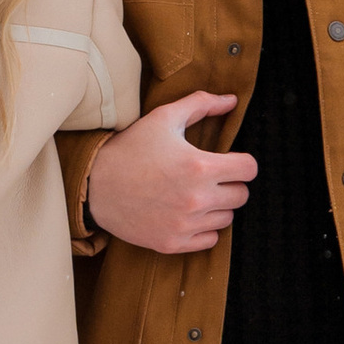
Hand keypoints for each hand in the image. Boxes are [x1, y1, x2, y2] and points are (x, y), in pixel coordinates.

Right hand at [84, 93, 256, 254]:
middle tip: (210, 177)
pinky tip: (187, 214)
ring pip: (227, 218)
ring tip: (196, 194)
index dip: (242, 162)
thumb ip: (201, 104)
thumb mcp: (164, 118)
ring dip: (218, 206)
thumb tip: (232, 100)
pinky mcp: (173, 243)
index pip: (249, 170)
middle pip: (241, 195)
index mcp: (200, 166)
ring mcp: (185, 224)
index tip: (229, 161)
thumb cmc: (131, 148)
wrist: (94, 185)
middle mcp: (197, 199)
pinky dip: (204, 228)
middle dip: (230, 184)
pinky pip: (210, 240)